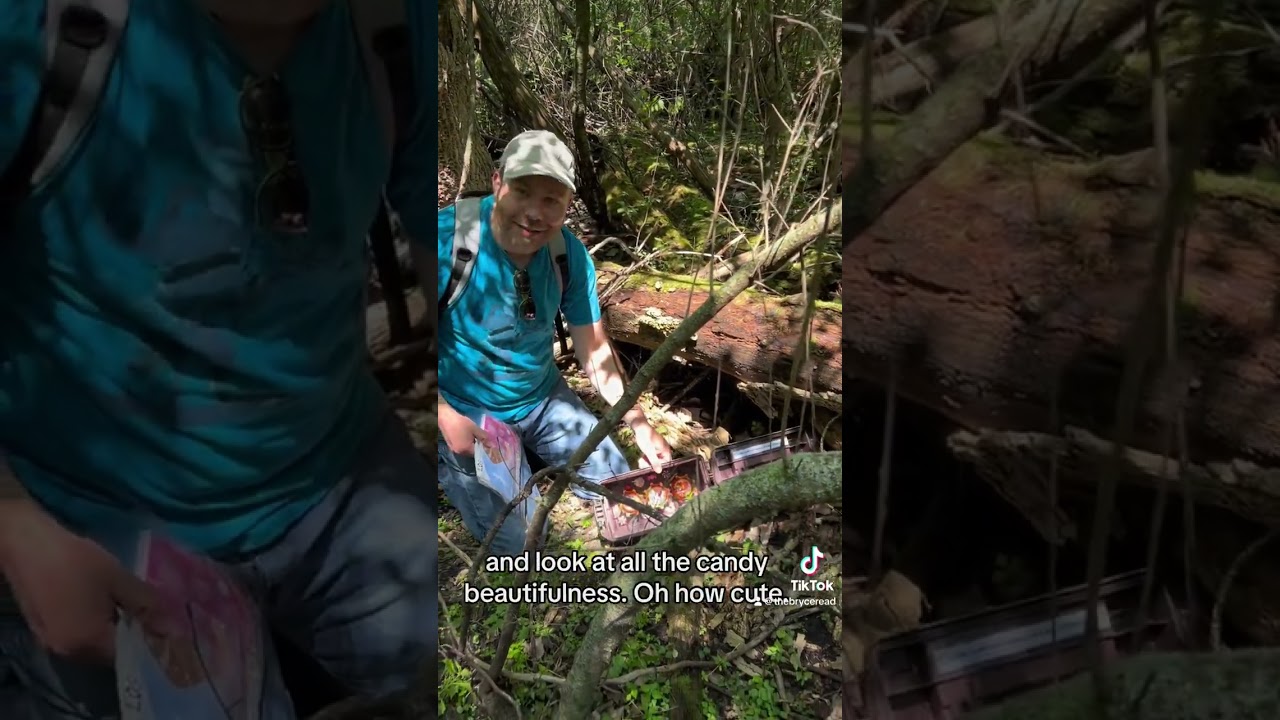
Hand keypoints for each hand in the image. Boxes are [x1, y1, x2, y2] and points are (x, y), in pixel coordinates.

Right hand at [0, 501, 155, 662]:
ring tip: (128, 607)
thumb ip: (146, 606)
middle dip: (131, 636)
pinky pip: (77, 638)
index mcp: (88, 643)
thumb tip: (170, 627)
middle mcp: (68, 652)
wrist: (27, 546)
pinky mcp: (43, 633)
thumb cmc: (75, 561)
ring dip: (112, 632)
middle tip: (148, 612)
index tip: (165, 624)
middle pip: (111, 654)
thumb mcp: (119, 580)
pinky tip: (103, 606)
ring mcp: (52, 644)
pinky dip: (94, 628)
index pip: (130, 655)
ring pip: (93, 646)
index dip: (149, 640)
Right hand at [439, 402, 489, 456]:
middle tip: (481, 438)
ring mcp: (453, 449)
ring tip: (474, 436)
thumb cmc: (461, 423)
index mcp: (466, 450)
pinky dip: (465, 443)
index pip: (479, 453)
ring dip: (471, 445)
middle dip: (477, 447)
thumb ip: (484, 437)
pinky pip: (460, 447)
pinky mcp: (450, 445)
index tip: (488, 443)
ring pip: (466, 450)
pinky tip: (466, 436)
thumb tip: (492, 445)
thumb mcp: (475, 429)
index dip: (484, 448)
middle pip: (472, 452)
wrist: (445, 418)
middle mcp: (459, 452)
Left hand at [631, 419, 673, 473]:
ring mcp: (658, 449)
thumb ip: (654, 462)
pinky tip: (641, 459)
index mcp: (666, 450)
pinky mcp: (653, 448)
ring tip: (640, 461)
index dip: (658, 467)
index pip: (666, 463)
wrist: (639, 426)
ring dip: (647, 462)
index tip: (650, 469)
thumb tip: (659, 471)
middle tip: (642, 465)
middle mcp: (664, 450)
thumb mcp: (649, 451)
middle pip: (660, 462)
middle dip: (651, 465)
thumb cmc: (646, 438)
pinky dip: (646, 458)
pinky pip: (651, 456)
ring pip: (654, 460)